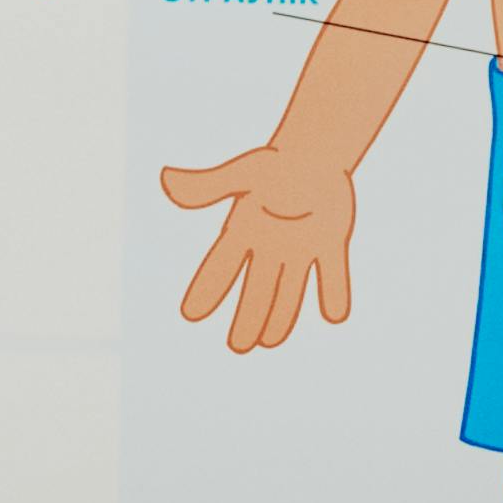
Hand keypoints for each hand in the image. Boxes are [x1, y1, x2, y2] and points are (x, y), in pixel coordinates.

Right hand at [163, 144, 357, 349]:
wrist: (316, 155)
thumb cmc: (276, 162)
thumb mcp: (242, 172)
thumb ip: (208, 184)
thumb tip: (166, 179)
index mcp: (245, 228)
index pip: (221, 264)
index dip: (207, 289)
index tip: (191, 314)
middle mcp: (270, 246)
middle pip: (257, 288)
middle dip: (248, 317)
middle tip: (238, 346)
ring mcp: (301, 248)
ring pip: (290, 289)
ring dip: (282, 316)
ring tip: (270, 342)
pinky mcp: (330, 244)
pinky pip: (332, 273)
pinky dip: (334, 292)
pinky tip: (335, 314)